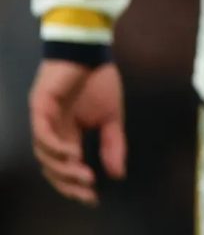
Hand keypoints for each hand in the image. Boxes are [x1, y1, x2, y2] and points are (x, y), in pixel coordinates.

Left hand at [29, 59, 125, 206]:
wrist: (90, 49)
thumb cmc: (99, 80)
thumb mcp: (112, 117)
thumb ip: (113, 144)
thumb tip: (118, 174)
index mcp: (67, 134)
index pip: (66, 167)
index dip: (76, 184)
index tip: (93, 197)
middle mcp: (51, 131)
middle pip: (51, 167)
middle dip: (68, 183)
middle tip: (87, 191)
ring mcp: (43, 119)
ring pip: (45, 155)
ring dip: (63, 168)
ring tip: (83, 173)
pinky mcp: (40, 106)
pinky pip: (42, 134)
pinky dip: (55, 148)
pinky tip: (71, 154)